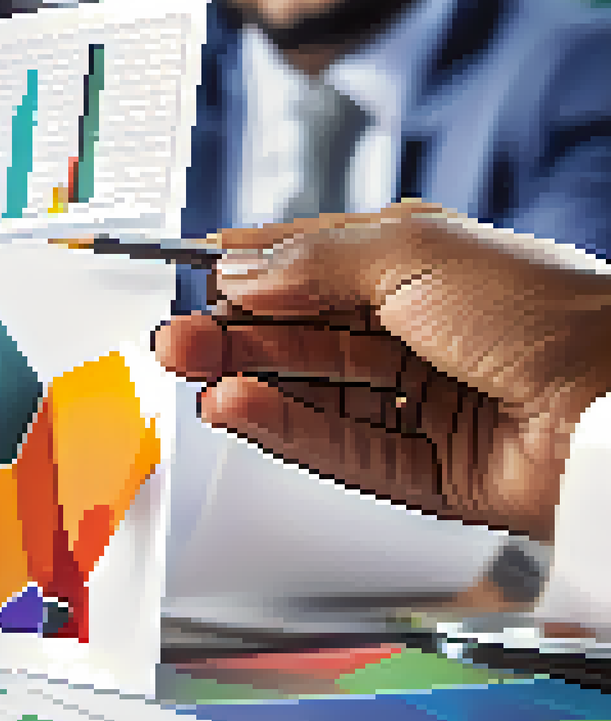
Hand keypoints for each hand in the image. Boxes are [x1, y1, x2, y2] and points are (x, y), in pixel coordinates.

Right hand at [153, 202, 610, 541]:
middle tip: (176, 336)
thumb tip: (239, 271)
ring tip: (191, 370)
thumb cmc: (545, 309)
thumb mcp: (411, 251)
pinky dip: (280, 427)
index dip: (246, 271)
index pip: (309, 266)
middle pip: (299, 334)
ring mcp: (416, 403)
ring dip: (245, 378)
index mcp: (415, 266)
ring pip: (309, 392)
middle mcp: (414, 333)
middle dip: (232, 331)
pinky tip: (236, 406)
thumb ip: (311, 261)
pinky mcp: (419, 470)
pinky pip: (334, 447)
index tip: (190, 277)